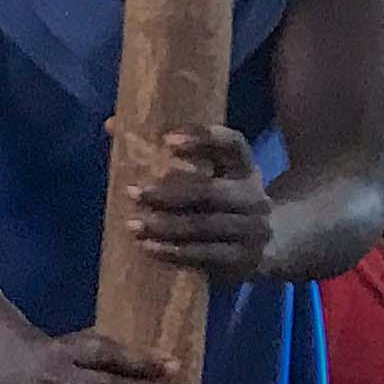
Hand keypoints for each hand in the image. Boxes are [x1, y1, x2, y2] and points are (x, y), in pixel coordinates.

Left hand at [125, 123, 273, 281]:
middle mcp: (254, 196)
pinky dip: (174, 251)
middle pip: (210, 192)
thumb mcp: (212, 175)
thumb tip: (111, 124)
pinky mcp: (244, 258)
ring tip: (132, 224)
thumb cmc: (223, 201)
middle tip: (132, 192)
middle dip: (168, 194)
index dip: (203, 138)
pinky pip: (205, 254)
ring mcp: (253, 229)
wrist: (273, 243)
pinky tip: (148, 246)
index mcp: (245, 167)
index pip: (232, 144)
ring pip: (204, 225)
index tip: (167, 139)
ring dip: (165, 226)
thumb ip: (167, 154)